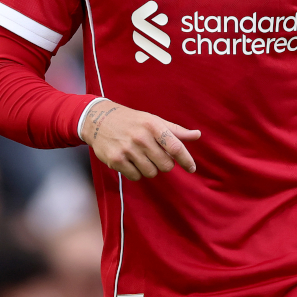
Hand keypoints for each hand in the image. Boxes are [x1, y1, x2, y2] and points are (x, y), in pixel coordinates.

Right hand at [81, 101, 200, 180]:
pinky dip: (136, 172)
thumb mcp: (153, 121)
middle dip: (164, 163)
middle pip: (166, 165)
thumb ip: (175, 131)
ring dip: (150, 168)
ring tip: (141, 157)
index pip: (175, 146)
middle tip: (155, 156)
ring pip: (151, 173)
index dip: (186, 160)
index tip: (192, 169)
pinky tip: (130, 161)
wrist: (98, 119)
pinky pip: (136, 177)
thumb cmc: (132, 121)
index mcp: (153, 125)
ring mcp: (127, 149)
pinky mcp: (116, 160)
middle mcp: (141, 137)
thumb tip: (197, 135)